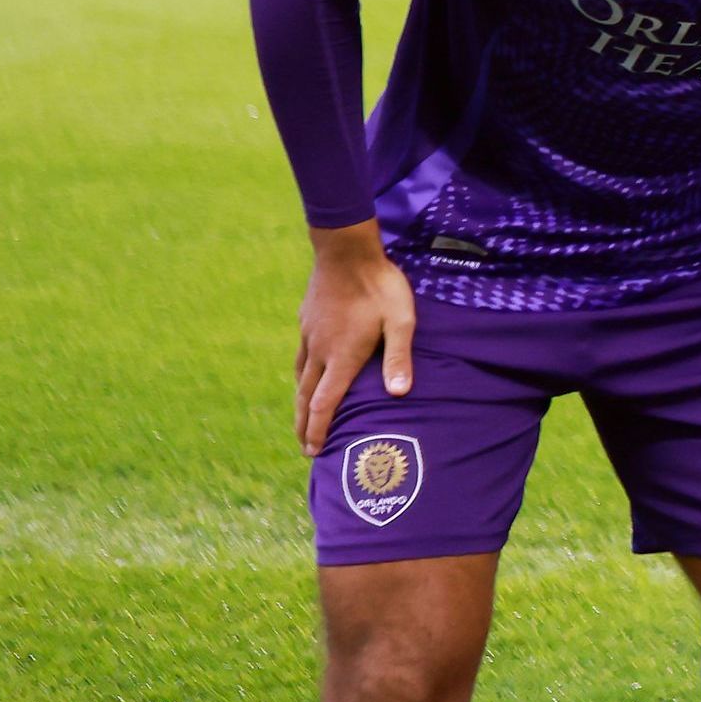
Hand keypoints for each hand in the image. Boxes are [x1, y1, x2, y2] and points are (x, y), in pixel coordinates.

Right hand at [295, 221, 416, 452]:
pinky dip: (302, 376)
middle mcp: (320, 351)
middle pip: (306, 397)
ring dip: (301, 402)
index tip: (313, 451)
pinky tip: (307, 376)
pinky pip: (301, 356)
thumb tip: (399, 394)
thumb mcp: (400, 321)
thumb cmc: (380, 286)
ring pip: (300, 377)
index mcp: (342, 357)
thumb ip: (399, 357)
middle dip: (304, 425)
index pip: (324, 403)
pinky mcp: (306, 321)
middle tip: (305, 449)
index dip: (317, 430)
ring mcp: (309, 336)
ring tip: (303, 419)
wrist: (346, 250)